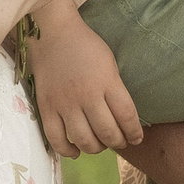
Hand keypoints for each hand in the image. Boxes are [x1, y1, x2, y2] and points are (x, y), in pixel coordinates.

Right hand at [26, 18, 143, 156]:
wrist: (53, 33)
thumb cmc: (86, 46)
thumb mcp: (110, 63)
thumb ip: (116, 90)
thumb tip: (123, 119)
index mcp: (106, 82)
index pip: (127, 117)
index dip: (134, 133)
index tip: (136, 138)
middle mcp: (86, 95)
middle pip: (107, 132)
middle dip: (118, 142)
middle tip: (119, 141)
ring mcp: (64, 103)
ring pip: (84, 140)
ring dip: (96, 148)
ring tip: (100, 144)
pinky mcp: (46, 107)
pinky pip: (56, 139)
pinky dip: (68, 151)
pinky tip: (76, 151)